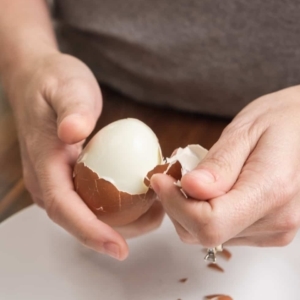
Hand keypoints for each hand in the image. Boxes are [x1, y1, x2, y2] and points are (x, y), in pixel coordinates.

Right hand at [7, 52, 163, 258]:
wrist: (40, 78)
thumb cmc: (54, 81)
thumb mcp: (67, 88)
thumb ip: (72, 109)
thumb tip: (73, 131)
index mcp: (44, 163)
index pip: (64, 207)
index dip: (90, 231)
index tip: (119, 248)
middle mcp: (48, 178)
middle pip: (78, 219)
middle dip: (114, 231)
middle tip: (154, 222)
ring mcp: (59, 178)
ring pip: (87, 212)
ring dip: (120, 220)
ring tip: (154, 211)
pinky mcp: (71, 173)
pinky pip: (93, 198)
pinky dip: (118, 204)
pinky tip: (141, 195)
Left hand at [151, 86, 299, 247]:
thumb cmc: (278, 121)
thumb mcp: (245, 131)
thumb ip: (220, 164)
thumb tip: (191, 189)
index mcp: (271, 191)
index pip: (209, 223)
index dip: (175, 204)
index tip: (160, 179)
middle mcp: (277, 220)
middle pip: (205, 234)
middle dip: (178, 206)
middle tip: (173, 176)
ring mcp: (274, 230)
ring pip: (209, 236)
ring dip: (190, 209)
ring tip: (195, 178)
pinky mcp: (268, 231)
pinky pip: (223, 231)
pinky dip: (206, 212)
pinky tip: (211, 188)